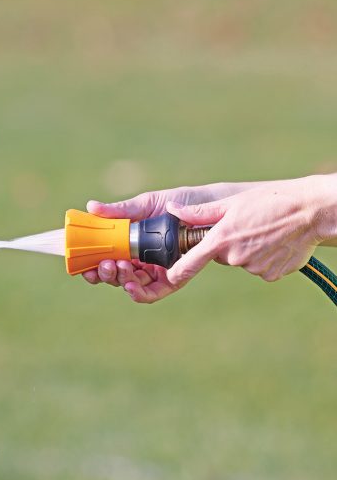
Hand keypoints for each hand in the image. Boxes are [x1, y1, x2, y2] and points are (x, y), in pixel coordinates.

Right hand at [82, 181, 261, 302]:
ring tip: (118, 268)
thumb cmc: (183, 202)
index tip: (83, 265)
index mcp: (132, 240)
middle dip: (105, 274)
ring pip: (132, 284)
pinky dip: (141, 292)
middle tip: (104, 265)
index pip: (106, 256)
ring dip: (120, 281)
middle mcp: (142, 257)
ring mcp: (158, 268)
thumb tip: (90, 206)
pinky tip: (131, 286)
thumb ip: (120, 210)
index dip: (92, 264)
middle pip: (116, 274)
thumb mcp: (148, 203)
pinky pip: (155, 291)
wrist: (217, 208)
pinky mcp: (175, 277)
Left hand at [165, 175, 334, 288]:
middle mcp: (234, 257)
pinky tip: (273, 244)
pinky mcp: (270, 275)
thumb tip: (171, 209)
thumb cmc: (269, 202)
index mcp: (221, 239)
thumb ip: (198, 212)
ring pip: (240, 262)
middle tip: (242, 229)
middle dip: (225, 246)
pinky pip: (258, 268)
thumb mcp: (231, 203)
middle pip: (219, 256)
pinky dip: (263, 259)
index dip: (177, 271)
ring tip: (262, 234)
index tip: (168, 276)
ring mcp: (253, 268)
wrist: (310, 212)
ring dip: (246, 251)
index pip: (190, 262)